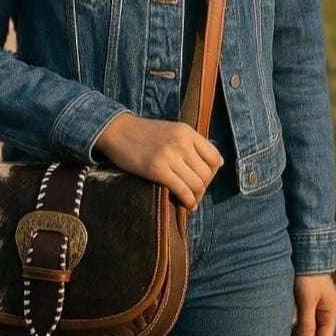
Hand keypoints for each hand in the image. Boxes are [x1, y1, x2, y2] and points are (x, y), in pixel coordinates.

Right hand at [93, 111, 223, 210]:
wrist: (116, 131)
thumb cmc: (143, 134)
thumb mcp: (172, 130)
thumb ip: (193, 144)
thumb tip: (219, 163)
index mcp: (187, 132)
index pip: (214, 157)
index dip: (212, 174)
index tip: (202, 181)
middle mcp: (181, 142)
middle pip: (206, 173)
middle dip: (203, 188)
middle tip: (194, 195)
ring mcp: (169, 155)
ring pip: (197, 184)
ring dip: (196, 198)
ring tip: (190, 202)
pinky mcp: (157, 169)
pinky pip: (182, 190)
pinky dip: (188, 201)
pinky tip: (185, 205)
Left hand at [288, 273, 335, 335]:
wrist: (305, 255)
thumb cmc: (307, 277)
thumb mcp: (306, 301)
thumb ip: (306, 323)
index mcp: (331, 312)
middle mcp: (326, 312)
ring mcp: (317, 307)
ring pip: (309, 330)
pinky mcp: (307, 303)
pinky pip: (303, 322)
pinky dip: (295, 330)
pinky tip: (284, 335)